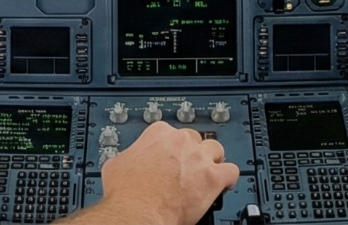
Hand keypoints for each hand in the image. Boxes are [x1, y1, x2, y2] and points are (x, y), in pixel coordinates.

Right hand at [60, 120, 239, 224]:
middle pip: (196, 139)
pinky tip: (221, 186)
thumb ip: (128, 155)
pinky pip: (231, 171)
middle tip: (187, 170)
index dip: (173, 147)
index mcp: (158, 133)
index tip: (172, 156)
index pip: (173, 132)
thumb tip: (127, 160)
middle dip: (193, 154)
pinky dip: (228, 179)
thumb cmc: (126, 194)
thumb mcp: (116, 165)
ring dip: (212, 162)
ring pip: (216, 150)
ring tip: (206, 176)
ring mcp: (198, 158)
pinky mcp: (212, 177)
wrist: (136, 213)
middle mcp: (180, 141)